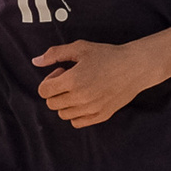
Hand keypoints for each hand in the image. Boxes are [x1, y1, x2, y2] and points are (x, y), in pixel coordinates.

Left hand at [32, 39, 152, 127]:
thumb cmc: (108, 55)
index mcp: (72, 80)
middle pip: (51, 104)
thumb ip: (55, 54)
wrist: (135, 67)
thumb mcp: (80, 48)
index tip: (61, 73)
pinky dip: (76, 114)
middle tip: (70, 80)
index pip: (44, 91)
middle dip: (56, 91)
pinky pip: (77, 123)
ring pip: (63, 114)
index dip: (49, 81)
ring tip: (79, 90)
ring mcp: (91, 109)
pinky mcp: (100, 116)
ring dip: (65, 103)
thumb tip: (36, 61)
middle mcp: (80, 98)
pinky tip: (85, 100)